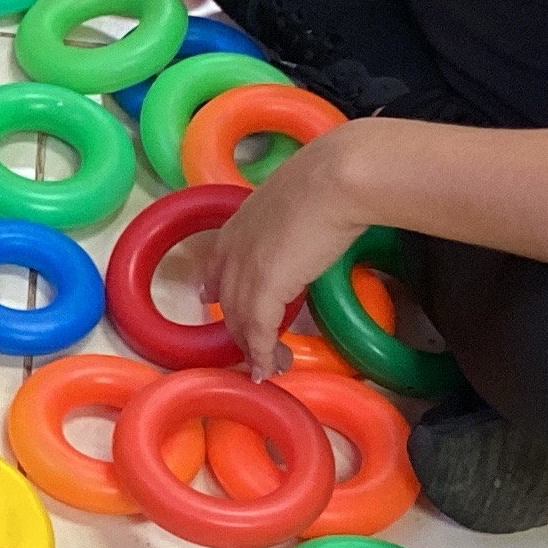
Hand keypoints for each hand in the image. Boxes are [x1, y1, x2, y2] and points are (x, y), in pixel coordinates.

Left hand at [174, 130, 374, 379]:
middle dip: (241, 328)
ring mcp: (246, 268)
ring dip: (255, 348)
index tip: (212, 301)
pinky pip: (258, 332)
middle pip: (228, 299)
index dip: (216, 286)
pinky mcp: (264, 289)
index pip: (218, 263)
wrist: (335, 179)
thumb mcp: (299, 198)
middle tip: (257, 350)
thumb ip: (292, 215)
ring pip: (240, 320)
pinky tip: (268, 369)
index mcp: (240, 223)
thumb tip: (314, 221)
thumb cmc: (331, 180)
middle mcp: (234, 247)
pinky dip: (263, 354)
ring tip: (270, 366)